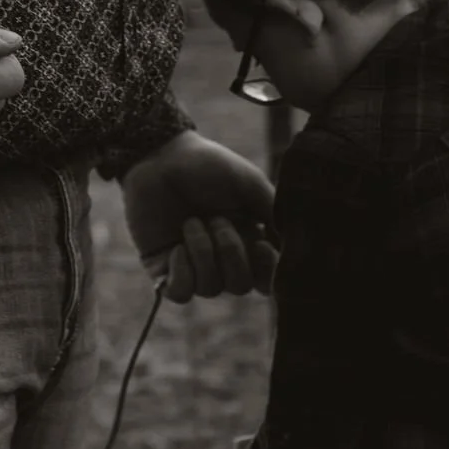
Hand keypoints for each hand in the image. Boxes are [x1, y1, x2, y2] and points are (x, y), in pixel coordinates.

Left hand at [121, 130, 277, 302]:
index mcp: (246, 239)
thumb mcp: (248, 183)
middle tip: (216, 219)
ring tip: (191, 222)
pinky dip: (182, 273)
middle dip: (230, 253)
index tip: (260, 244)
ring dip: (203, 252)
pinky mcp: (163, 268)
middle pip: (239, 286)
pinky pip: (180, 293)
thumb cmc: (206, 165)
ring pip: (210, 289)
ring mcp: (192, 264)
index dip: (265, 272)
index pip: (265, 279)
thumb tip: (289, 246)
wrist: (160, 155)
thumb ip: (272, 212)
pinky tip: (176, 248)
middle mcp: (221, 257)